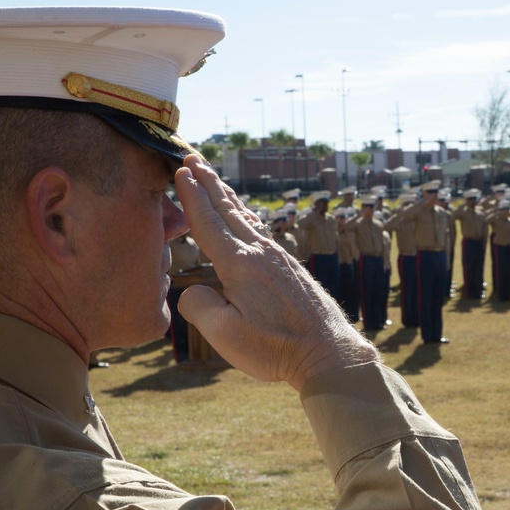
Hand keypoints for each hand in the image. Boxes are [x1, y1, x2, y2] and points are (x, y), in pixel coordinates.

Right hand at [174, 155, 377, 390]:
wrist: (327, 351)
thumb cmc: (275, 348)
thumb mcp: (224, 334)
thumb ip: (199, 306)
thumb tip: (194, 290)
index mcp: (240, 264)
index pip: (208, 222)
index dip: (192, 196)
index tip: (181, 171)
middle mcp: (262, 253)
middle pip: (229, 210)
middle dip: (209, 184)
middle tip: (193, 158)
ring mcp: (280, 259)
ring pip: (249, 219)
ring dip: (228, 198)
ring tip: (216, 181)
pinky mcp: (292, 270)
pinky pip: (263, 233)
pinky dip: (248, 218)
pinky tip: (248, 220)